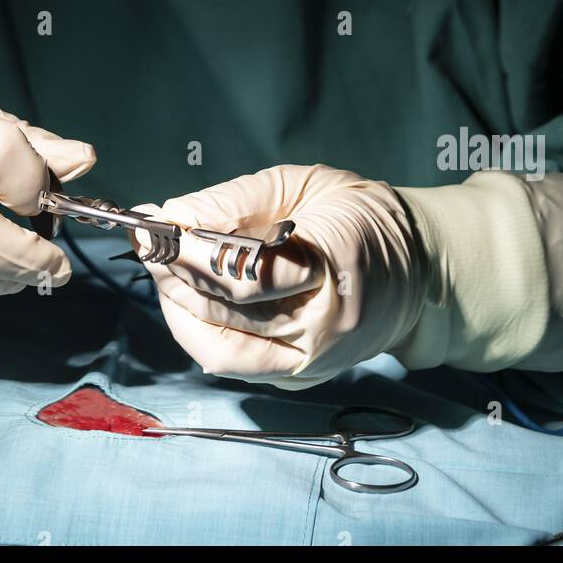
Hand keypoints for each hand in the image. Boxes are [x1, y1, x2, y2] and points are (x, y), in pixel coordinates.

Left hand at [131, 163, 425, 388]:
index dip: (191, 248)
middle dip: (174, 272)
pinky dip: (196, 328)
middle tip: (145, 240)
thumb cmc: (359, 214)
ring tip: (158, 264)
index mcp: (337, 267)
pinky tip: (181, 295)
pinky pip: (231, 359)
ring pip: (219, 345)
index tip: (154, 223)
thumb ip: (235, 201)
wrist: (417, 270)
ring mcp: (310, 363)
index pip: (249, 270)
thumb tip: (168, 213)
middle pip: (228, 309)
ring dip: (177, 302)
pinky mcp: (296, 377)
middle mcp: (325, 329)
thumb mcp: (302, 185)